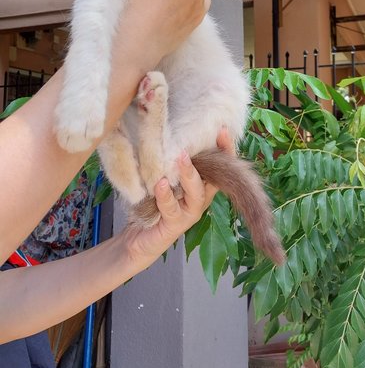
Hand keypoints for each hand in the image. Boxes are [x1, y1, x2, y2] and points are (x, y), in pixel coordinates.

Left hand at [122, 128, 233, 268]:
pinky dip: (165, 196)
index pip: (220, 165)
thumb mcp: (163, 176)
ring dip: (189, 175)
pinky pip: (171, 209)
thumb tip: (170, 132)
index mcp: (202, 184)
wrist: (137, 237)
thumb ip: (171, 161)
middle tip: (208, 139)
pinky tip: (160, 185)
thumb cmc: (152, 201)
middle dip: (215, 158)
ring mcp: (189, 212)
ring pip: (196, 194)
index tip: (222, 130)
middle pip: (214, 178)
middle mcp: (200, 198)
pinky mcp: (174, 225)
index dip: (224, 149)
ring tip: (182, 158)